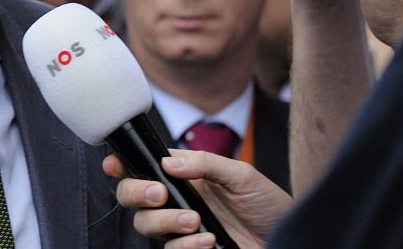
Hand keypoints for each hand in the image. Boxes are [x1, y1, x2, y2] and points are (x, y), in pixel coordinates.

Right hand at [103, 149, 291, 247]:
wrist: (288, 239)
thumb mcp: (242, 175)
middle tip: (159, 195)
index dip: (123, 164)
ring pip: (145, 224)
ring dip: (165, 222)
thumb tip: (167, 162)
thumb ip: (205, 163)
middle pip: (132, 196)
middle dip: (137, 193)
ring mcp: (181, 227)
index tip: (114, 165)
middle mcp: (177, 199)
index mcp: (185, 174)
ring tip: (196, 222)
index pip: (145, 165)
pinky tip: (209, 241)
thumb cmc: (268, 204)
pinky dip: (185, 246)